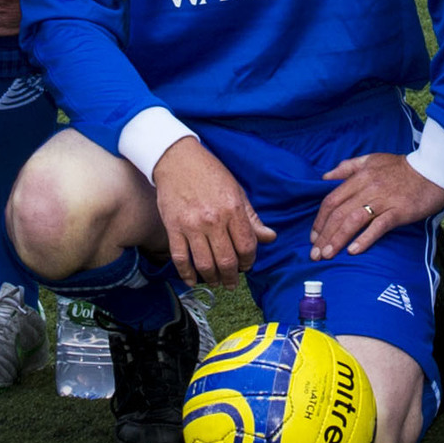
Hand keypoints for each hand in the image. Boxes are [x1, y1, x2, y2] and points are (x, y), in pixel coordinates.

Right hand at [150, 138, 273, 286]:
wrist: (177, 159)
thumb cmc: (210, 173)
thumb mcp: (237, 191)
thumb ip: (252, 218)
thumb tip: (270, 237)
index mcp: (233, 209)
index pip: (247, 246)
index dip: (249, 261)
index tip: (246, 265)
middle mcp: (213, 220)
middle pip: (227, 260)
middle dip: (231, 277)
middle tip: (232, 283)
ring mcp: (191, 225)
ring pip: (204, 263)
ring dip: (212, 278)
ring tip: (216, 282)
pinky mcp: (173, 227)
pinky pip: (180, 258)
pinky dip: (186, 274)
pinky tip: (192, 280)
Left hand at [316, 151, 443, 257]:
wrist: (434, 170)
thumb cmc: (402, 167)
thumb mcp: (372, 159)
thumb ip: (348, 167)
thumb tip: (326, 177)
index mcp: (360, 177)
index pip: (332, 200)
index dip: (319, 220)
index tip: (313, 236)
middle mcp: (368, 188)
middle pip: (339, 214)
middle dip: (324, 235)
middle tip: (315, 254)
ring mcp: (384, 200)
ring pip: (353, 221)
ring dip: (338, 240)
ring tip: (327, 255)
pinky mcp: (399, 211)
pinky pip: (378, 226)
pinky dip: (364, 239)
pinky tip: (353, 251)